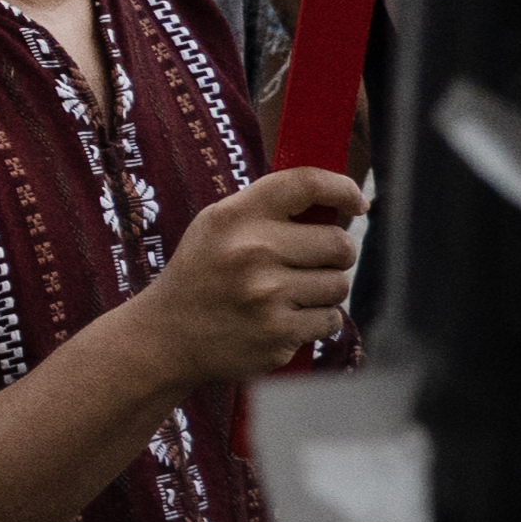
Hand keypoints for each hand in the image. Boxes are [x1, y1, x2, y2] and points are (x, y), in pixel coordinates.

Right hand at [137, 162, 373, 388]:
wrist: (164, 337)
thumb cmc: (201, 275)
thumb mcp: (216, 228)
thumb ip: (268, 210)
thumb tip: (339, 204)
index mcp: (234, 217)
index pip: (305, 184)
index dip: (342, 188)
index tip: (356, 202)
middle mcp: (250, 252)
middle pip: (340, 244)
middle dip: (334, 255)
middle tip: (307, 264)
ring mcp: (265, 296)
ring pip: (339, 285)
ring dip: (323, 291)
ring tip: (288, 295)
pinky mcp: (278, 334)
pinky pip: (331, 320)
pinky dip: (316, 322)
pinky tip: (284, 320)